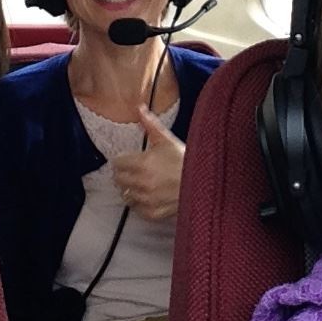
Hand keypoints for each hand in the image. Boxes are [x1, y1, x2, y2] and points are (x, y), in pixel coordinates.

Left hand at [111, 104, 184, 220]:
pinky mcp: (152, 213)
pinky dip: (139, 203)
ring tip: (142, 183)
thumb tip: (139, 108)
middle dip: (124, 174)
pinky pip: (136, 209)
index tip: (129, 159)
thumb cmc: (185, 160)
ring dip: (130, 189)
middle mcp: (141, 183)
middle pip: (118, 179)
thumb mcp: (167, 140)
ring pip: (125, 195)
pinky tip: (148, 195)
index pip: (117, 163)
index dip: (122, 160)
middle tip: (135, 170)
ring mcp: (146, 200)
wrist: (204, 182)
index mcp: (142, 163)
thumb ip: (149, 125)